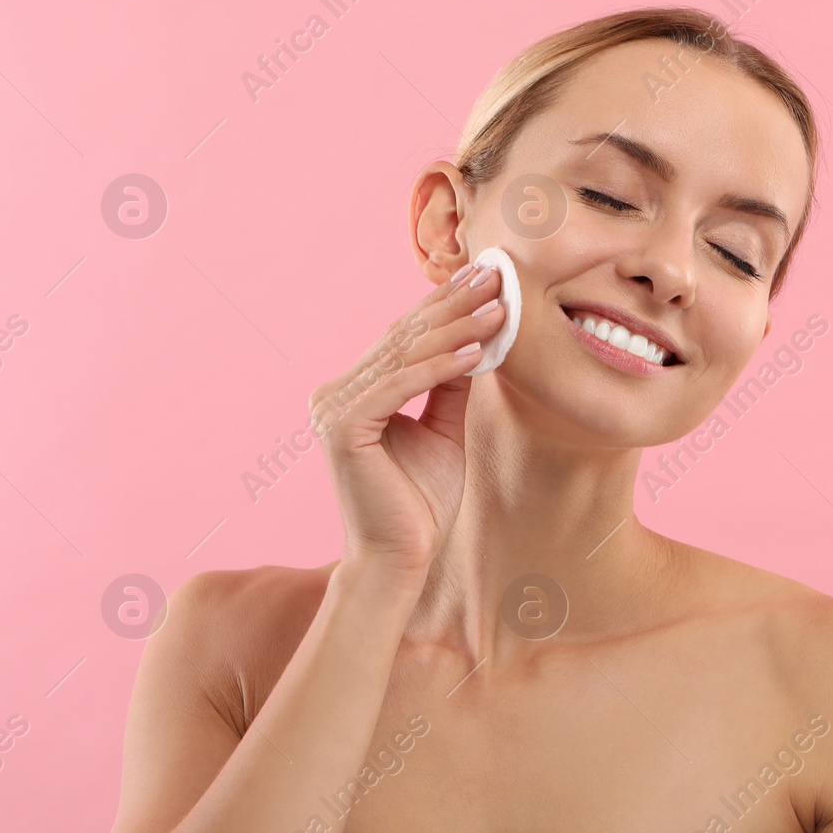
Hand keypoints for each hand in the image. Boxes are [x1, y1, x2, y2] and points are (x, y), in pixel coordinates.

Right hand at [310, 260, 506, 589]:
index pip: (406, 337)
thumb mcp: (445, 429)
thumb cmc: (421, 501)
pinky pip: (401, 387)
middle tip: (495, 274)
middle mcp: (336, 393)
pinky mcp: (344, 429)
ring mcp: (335, 409)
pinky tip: (476, 352)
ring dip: (457, 329)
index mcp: (355, 390)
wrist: (402, 558)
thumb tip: (474, 337)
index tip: (485, 277)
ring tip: (498, 307)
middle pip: (406, 338)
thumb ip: (450, 385)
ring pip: (406, 357)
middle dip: (455, 305)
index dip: (446, 305)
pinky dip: (439, 368)